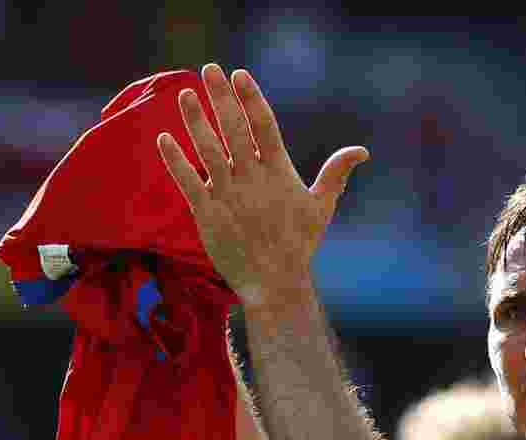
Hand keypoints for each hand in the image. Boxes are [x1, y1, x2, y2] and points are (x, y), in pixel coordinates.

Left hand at [157, 63, 368, 304]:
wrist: (274, 283)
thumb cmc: (299, 244)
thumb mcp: (321, 207)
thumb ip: (336, 174)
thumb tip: (362, 152)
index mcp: (280, 174)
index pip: (265, 126)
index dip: (251, 98)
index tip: (239, 75)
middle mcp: (253, 180)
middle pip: (234, 130)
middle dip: (221, 97)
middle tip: (209, 69)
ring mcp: (229, 196)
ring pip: (208, 150)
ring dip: (196, 120)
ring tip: (185, 94)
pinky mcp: (208, 214)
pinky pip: (188, 181)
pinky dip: (175, 160)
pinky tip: (163, 137)